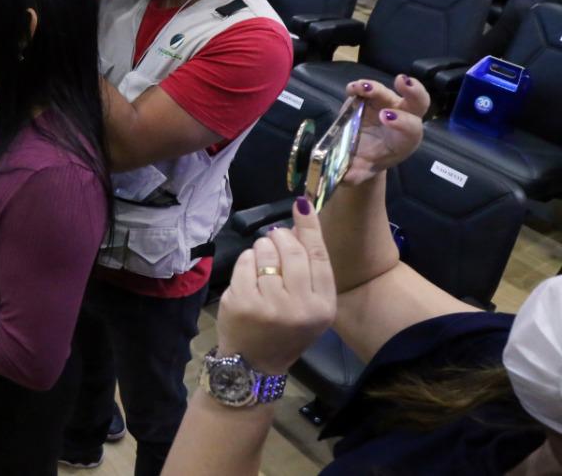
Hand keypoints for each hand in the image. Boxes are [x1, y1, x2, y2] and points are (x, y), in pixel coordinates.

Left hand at [216, 199, 336, 374]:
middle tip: (274, 240)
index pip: (319, 256)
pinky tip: (249, 275)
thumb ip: (309, 270)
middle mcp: (300, 306)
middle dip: (279, 238)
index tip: (302, 204)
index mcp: (323, 306)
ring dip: (261, 248)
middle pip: (291, 250)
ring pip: (265, 252)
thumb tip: (297, 226)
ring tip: (262, 264)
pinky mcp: (242, 301)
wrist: (255, 362)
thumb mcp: (310, 305)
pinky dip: (246, 261)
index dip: (310, 227)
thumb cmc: (286, 328)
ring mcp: (270, 305)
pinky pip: (245, 262)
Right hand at [339, 75, 427, 186]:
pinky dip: (359, 86)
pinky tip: (352, 89)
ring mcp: (385, 104)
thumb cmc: (368, 161)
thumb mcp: (363, 171)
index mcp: (406, 139)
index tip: (384, 117)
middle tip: (402, 83)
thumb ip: (357, 175)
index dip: (401, 121)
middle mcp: (401, 117)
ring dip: (375, 87)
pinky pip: (367, 88)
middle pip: (418, 101)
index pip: (412, 128)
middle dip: (414, 91)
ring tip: (362, 88)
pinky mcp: (368, 98)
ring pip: (387, 91)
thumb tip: (346, 177)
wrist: (360, 153)